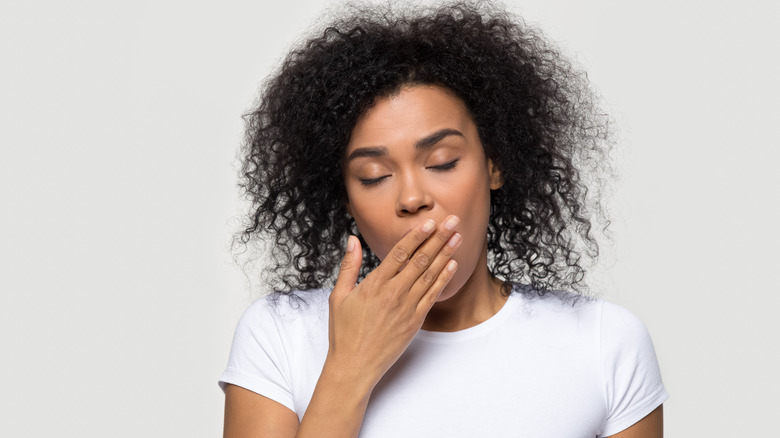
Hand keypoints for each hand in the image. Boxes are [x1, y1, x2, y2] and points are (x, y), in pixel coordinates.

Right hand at [326, 216, 461, 388]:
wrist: (354, 366)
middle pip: (420, 259)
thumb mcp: (338, 296)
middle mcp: (393, 293)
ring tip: (458, 237)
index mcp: (374, 284)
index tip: (430, 222)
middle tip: (452, 221)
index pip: (399, 253)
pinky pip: (432, 296)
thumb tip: (352, 240)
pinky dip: (444, 279)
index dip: (416, 236)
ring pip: (430, 275)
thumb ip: (348, 266)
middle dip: (438, 238)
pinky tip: (452, 266)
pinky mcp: (415, 322)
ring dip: (445, 254)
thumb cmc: (343, 332)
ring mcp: (406, 308)